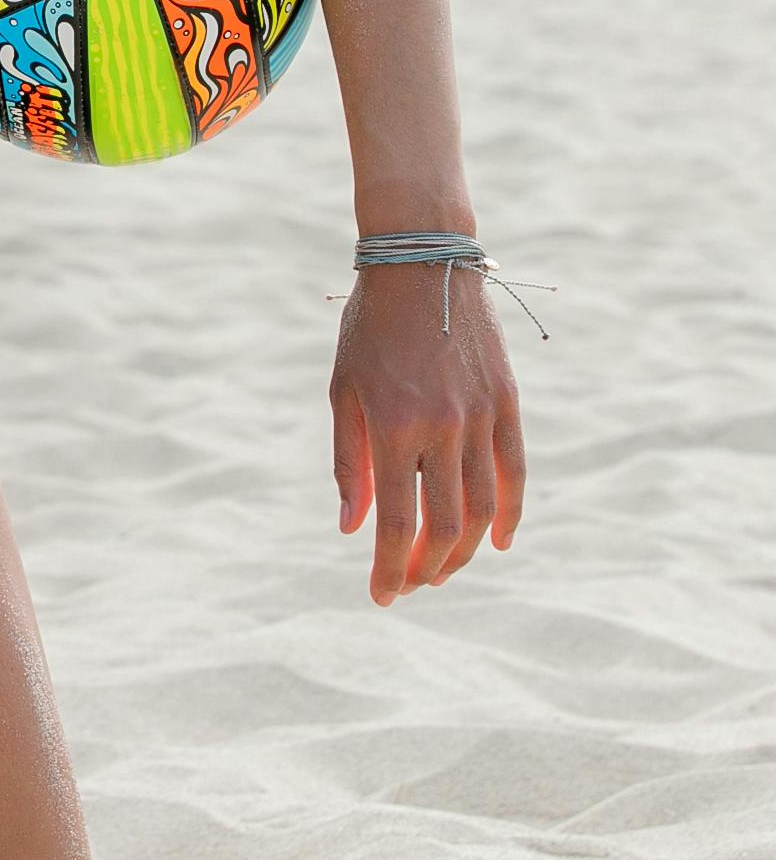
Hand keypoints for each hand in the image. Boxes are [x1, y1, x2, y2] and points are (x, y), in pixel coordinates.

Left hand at [330, 261, 524, 604]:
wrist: (422, 263)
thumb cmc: (370, 327)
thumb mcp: (344, 390)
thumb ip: (348, 462)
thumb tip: (353, 529)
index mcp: (392, 426)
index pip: (394, 522)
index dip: (388, 568)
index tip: (381, 596)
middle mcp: (441, 426)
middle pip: (445, 526)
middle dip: (425, 568)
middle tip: (409, 585)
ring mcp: (480, 415)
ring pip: (483, 508)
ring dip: (465, 551)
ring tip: (442, 568)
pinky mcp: (507, 402)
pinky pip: (515, 472)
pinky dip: (511, 513)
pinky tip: (501, 542)